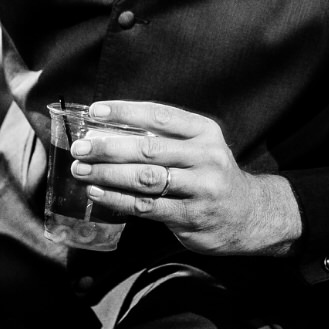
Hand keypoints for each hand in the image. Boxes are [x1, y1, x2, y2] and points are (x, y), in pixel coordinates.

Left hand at [71, 100, 300, 257]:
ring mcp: (200, 189)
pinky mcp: (191, 216)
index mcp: (205, 132)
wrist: (248, 215)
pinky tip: (97, 192)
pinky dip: (117, 199)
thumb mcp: (200, 147)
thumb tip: (108, 130)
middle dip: (109, 147)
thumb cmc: (210, 175)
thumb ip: (164, 138)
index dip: (125, 112)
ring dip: (108, 174)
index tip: (95, 112)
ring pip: (145, 179)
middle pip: (149, 149)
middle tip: (80, 147)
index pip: (160, 116)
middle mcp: (206, 157)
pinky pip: (146, 206)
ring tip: (81, 170)